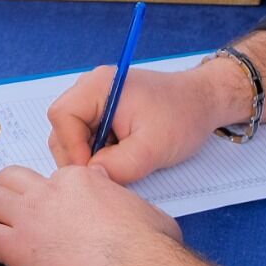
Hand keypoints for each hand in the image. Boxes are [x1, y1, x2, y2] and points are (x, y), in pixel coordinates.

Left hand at [0, 162, 182, 265]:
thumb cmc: (150, 245)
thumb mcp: (142, 207)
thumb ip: (120, 198)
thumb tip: (118, 199)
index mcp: (78, 179)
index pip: (46, 177)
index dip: (43, 193)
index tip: (48, 212)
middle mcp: (48, 192)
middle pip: (9, 179)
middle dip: (5, 192)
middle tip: (8, 212)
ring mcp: (30, 218)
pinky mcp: (19, 249)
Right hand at [46, 58, 250, 180]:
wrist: (204, 102)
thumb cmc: (183, 115)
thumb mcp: (153, 148)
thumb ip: (118, 167)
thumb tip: (91, 179)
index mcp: (98, 86)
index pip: (62, 117)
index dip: (72, 148)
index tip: (93, 170)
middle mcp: (91, 88)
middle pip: (61, 127)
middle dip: (78, 155)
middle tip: (104, 174)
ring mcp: (96, 99)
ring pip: (71, 135)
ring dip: (88, 155)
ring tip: (117, 164)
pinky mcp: (103, 112)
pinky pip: (86, 136)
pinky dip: (97, 152)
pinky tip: (120, 157)